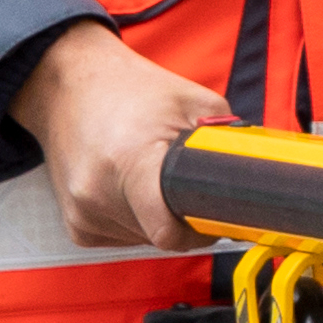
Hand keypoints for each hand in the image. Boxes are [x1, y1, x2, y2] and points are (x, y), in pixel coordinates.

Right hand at [10, 20, 230, 251]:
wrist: (67, 84)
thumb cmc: (130, 89)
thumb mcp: (193, 102)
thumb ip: (227, 146)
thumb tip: (256, 184)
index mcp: (130, 162)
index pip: (169, 232)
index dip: (202, 230)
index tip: (215, 215)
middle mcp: (98, 193)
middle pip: (164, 235)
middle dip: (184, 214)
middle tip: (185, 180)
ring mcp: (82, 213)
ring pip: (145, 239)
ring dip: (158, 216)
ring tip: (149, 172)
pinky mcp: (75, 225)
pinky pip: (124, 237)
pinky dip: (136, 219)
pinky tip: (129, 186)